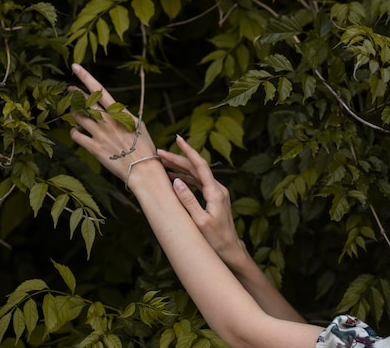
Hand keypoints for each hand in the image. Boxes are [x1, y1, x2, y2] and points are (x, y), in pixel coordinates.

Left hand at [69, 64, 158, 184]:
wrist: (142, 169)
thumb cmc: (144, 148)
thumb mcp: (139, 125)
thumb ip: (125, 115)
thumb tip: (117, 109)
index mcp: (119, 113)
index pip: (99, 90)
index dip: (85, 77)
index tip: (75, 67)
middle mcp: (107, 121)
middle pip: (85, 101)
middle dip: (75, 93)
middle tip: (70, 90)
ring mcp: (99, 134)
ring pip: (78, 116)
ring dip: (74, 112)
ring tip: (74, 111)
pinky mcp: (93, 148)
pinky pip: (76, 135)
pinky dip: (74, 132)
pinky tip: (77, 132)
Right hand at [158, 136, 246, 267]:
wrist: (230, 251)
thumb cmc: (216, 240)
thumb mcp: (199, 222)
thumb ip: (188, 201)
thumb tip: (176, 182)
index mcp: (215, 192)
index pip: (200, 166)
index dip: (188, 151)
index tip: (178, 139)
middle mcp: (217, 189)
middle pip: (195, 168)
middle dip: (177, 159)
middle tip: (159, 153)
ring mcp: (216, 193)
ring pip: (196, 175)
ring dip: (179, 168)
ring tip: (162, 163)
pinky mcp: (214, 198)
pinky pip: (198, 183)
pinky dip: (185, 178)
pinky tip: (173, 177)